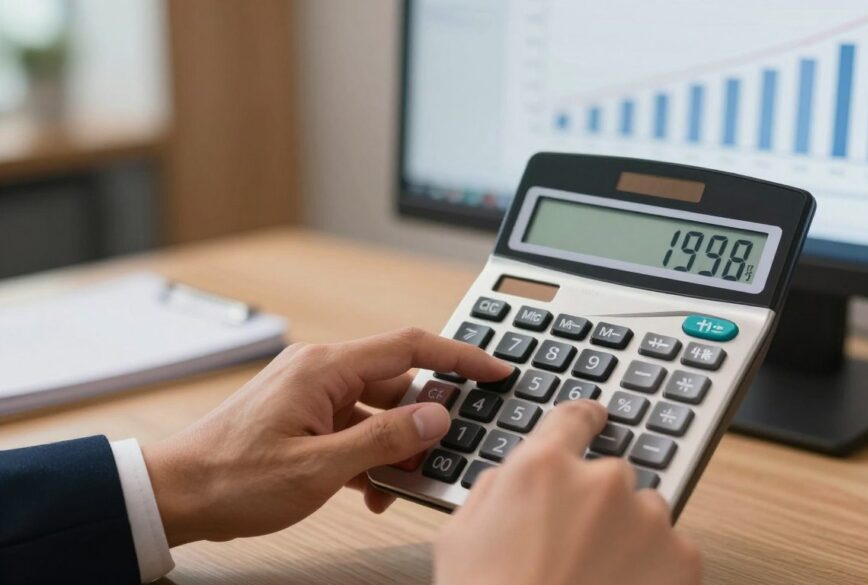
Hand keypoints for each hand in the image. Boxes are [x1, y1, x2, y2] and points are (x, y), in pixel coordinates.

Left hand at [142, 327, 512, 546]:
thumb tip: (435, 418)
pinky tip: (372, 488)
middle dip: (424, 421)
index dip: (459, 356)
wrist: (173, 494)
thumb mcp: (319, 468)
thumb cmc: (232, 479)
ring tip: (398, 483)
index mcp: (325, 368)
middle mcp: (320, 371)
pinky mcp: (302, 416)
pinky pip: (353, 426)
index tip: (493, 370)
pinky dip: (369, 454)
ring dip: (394, 445)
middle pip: (397, 382)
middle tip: (443, 452)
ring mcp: (310, 393)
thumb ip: (383, 440)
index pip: (410, 346)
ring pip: (377, 410)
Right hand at [435, 400, 701, 584]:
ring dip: (630, 535)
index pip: (574, 418)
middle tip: (575, 546)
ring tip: (599, 576)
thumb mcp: (460, 536)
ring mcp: (647, 519)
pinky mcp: (682, 558)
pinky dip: (656, 568)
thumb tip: (513, 480)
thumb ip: (495, 490)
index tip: (596, 419)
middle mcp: (601, 482)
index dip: (586, 419)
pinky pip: (673, 550)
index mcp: (542, 468)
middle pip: (611, 476)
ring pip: (646, 513)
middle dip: (598, 504)